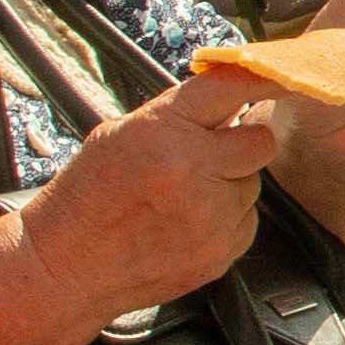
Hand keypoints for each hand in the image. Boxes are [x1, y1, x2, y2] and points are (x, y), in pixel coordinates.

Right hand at [16, 72, 280, 318]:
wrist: (67, 266)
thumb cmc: (87, 196)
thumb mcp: (121, 133)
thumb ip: (179, 116)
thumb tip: (230, 102)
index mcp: (166, 132)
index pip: (231, 90)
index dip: (259, 81)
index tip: (277, 78)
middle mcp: (195, 172)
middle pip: (260, 143)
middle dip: (240, 144)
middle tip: (208, 155)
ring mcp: (211, 218)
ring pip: (252, 185)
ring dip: (229, 185)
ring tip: (182, 198)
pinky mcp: (219, 254)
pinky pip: (246, 223)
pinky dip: (226, 221)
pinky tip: (186, 224)